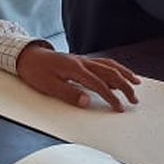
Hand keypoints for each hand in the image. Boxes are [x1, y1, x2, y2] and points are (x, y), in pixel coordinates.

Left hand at [15, 45, 139, 110]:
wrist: (27, 56)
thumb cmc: (36, 72)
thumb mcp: (48, 86)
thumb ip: (68, 93)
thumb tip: (87, 101)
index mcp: (75, 69)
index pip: (99, 84)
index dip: (111, 97)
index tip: (119, 108)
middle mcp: (82, 62)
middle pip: (110, 73)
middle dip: (125, 86)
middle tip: (134, 99)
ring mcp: (83, 60)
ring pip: (109, 65)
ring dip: (124, 74)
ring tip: (136, 83)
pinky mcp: (81, 60)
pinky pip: (103, 62)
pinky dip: (115, 68)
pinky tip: (119, 74)